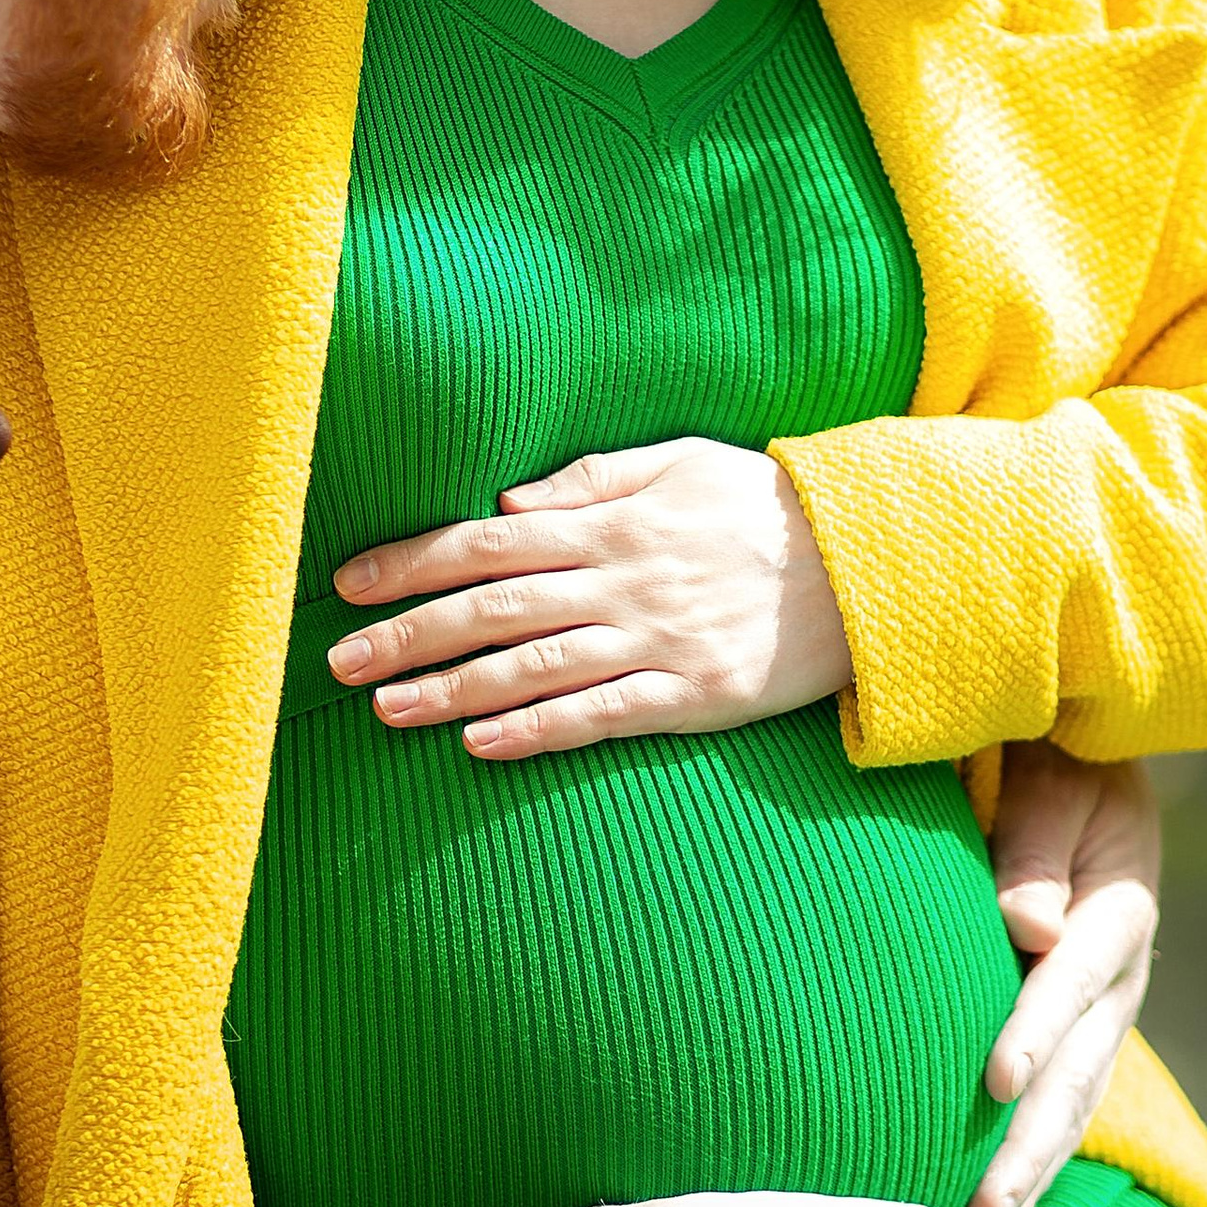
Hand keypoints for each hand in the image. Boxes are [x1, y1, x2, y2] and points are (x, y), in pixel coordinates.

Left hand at [326, 437, 852, 759]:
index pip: (487, 539)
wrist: (869, 565)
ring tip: (385, 710)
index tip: (349, 583)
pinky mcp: (693, 697)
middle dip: (408, 633)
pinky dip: (536, 731)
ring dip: (452, 689)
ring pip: (532, 667)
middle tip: (337, 661)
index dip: (412, 561)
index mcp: (612, 523)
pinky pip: (601, 715)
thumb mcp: (680, 462)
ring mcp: (657, 642)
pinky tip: (479, 744)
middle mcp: (622, 581)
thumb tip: (507, 501)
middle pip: (493, 606)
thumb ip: (591, 479)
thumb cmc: (764, 507)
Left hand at [969, 746, 1160, 1206]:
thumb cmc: (1059, 763)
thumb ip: (1035, 842)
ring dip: (1031, 1176)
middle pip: (1075, 1073)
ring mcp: (1107, 1015)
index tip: (993, 1082)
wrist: (1089, 774)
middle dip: (1028, 1148)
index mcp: (1117, 907)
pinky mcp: (1084, 1036)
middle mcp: (1120, 976)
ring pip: (1072, 1108)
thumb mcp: (1056, 778)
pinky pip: (1063, 1108)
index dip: (1036, 1028)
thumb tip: (1023, 923)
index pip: (1071, 976)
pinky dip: (1034, 1163)